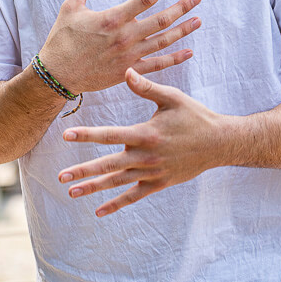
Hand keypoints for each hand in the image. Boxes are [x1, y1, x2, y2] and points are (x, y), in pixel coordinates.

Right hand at [38, 0, 200, 93]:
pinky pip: (158, 65)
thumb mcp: (71, 6)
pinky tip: (189, 51)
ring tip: (198, 20)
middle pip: (161, 20)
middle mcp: (125, 37)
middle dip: (182, 7)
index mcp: (113, 18)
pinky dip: (175, 58)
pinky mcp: (129, 72)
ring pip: (163, 41)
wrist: (57, 75)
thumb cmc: (62, 39)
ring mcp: (129, 56)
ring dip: (183, 30)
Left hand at [58, 68, 223, 216]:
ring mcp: (152, 173)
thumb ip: (147, 87)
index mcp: (146, 134)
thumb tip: (126, 70)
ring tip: (72, 192)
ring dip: (94, 188)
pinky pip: (134, 196)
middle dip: (83, 171)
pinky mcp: (159, 183)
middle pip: (109, 165)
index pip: (111, 135)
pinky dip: (117, 204)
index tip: (66, 135)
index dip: (87, 135)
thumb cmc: (195, 116)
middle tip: (61, 177)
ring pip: (118, 183)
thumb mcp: (172, 98)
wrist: (219, 143)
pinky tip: (99, 210)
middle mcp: (147, 157)